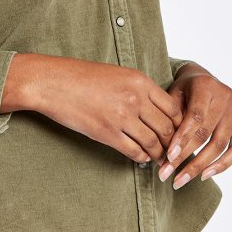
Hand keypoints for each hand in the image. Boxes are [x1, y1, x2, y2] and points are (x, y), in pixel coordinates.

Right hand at [6, 53, 185, 164]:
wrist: (52, 82)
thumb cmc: (81, 76)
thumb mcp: (116, 73)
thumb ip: (138, 89)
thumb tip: (155, 108)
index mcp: (139, 80)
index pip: (173, 108)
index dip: (179, 123)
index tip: (178, 131)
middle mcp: (135, 98)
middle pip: (167, 128)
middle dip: (173, 143)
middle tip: (173, 150)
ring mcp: (121, 117)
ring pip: (154, 143)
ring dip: (159, 154)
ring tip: (159, 158)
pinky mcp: (107, 133)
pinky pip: (134, 152)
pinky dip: (141, 158)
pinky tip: (141, 158)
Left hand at [157, 62, 231, 188]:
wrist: (202, 78)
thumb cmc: (184, 89)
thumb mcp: (173, 93)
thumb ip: (171, 115)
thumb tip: (163, 147)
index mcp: (205, 86)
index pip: (195, 117)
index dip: (182, 138)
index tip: (168, 157)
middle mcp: (225, 97)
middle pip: (206, 134)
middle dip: (185, 157)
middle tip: (166, 174)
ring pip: (220, 145)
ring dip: (199, 166)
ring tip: (180, 180)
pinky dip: (222, 165)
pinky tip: (204, 176)